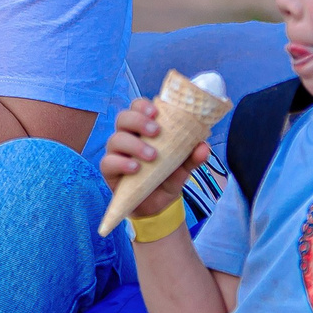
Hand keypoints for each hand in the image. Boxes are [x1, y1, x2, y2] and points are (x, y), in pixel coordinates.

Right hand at [101, 98, 210, 215]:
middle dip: (139, 121)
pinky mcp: (109, 170)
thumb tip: (204, 147)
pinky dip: (122, 163)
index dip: (143, 106)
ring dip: (134, 144)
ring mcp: (116, 153)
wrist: (157, 206)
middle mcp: (128, 136)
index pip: (138, 108)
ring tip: (152, 156)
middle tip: (156, 132)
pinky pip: (108, 162)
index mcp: (144, 129)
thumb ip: (192, 158)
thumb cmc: (167, 178)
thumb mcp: (183, 168)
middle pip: (124, 118)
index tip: (156, 112)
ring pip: (116, 139)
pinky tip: (135, 168)